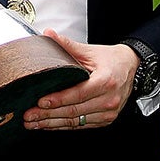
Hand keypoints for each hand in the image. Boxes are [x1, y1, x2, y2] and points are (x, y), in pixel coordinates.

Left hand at [22, 29, 139, 129]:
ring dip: (53, 124)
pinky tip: (49, 125)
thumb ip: (67, 45)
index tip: (40, 102)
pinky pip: (81, 125)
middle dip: (49, 115)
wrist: (130, 67)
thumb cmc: (111, 59)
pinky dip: (63, 126)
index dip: (58, 99)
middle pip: (75, 111)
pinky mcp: (105, 119)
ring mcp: (108, 112)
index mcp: (106, 81)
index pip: (78, 93)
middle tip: (29, 115)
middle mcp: (109, 99)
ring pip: (76, 122)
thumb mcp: (89, 51)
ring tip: (34, 123)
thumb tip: (48, 34)